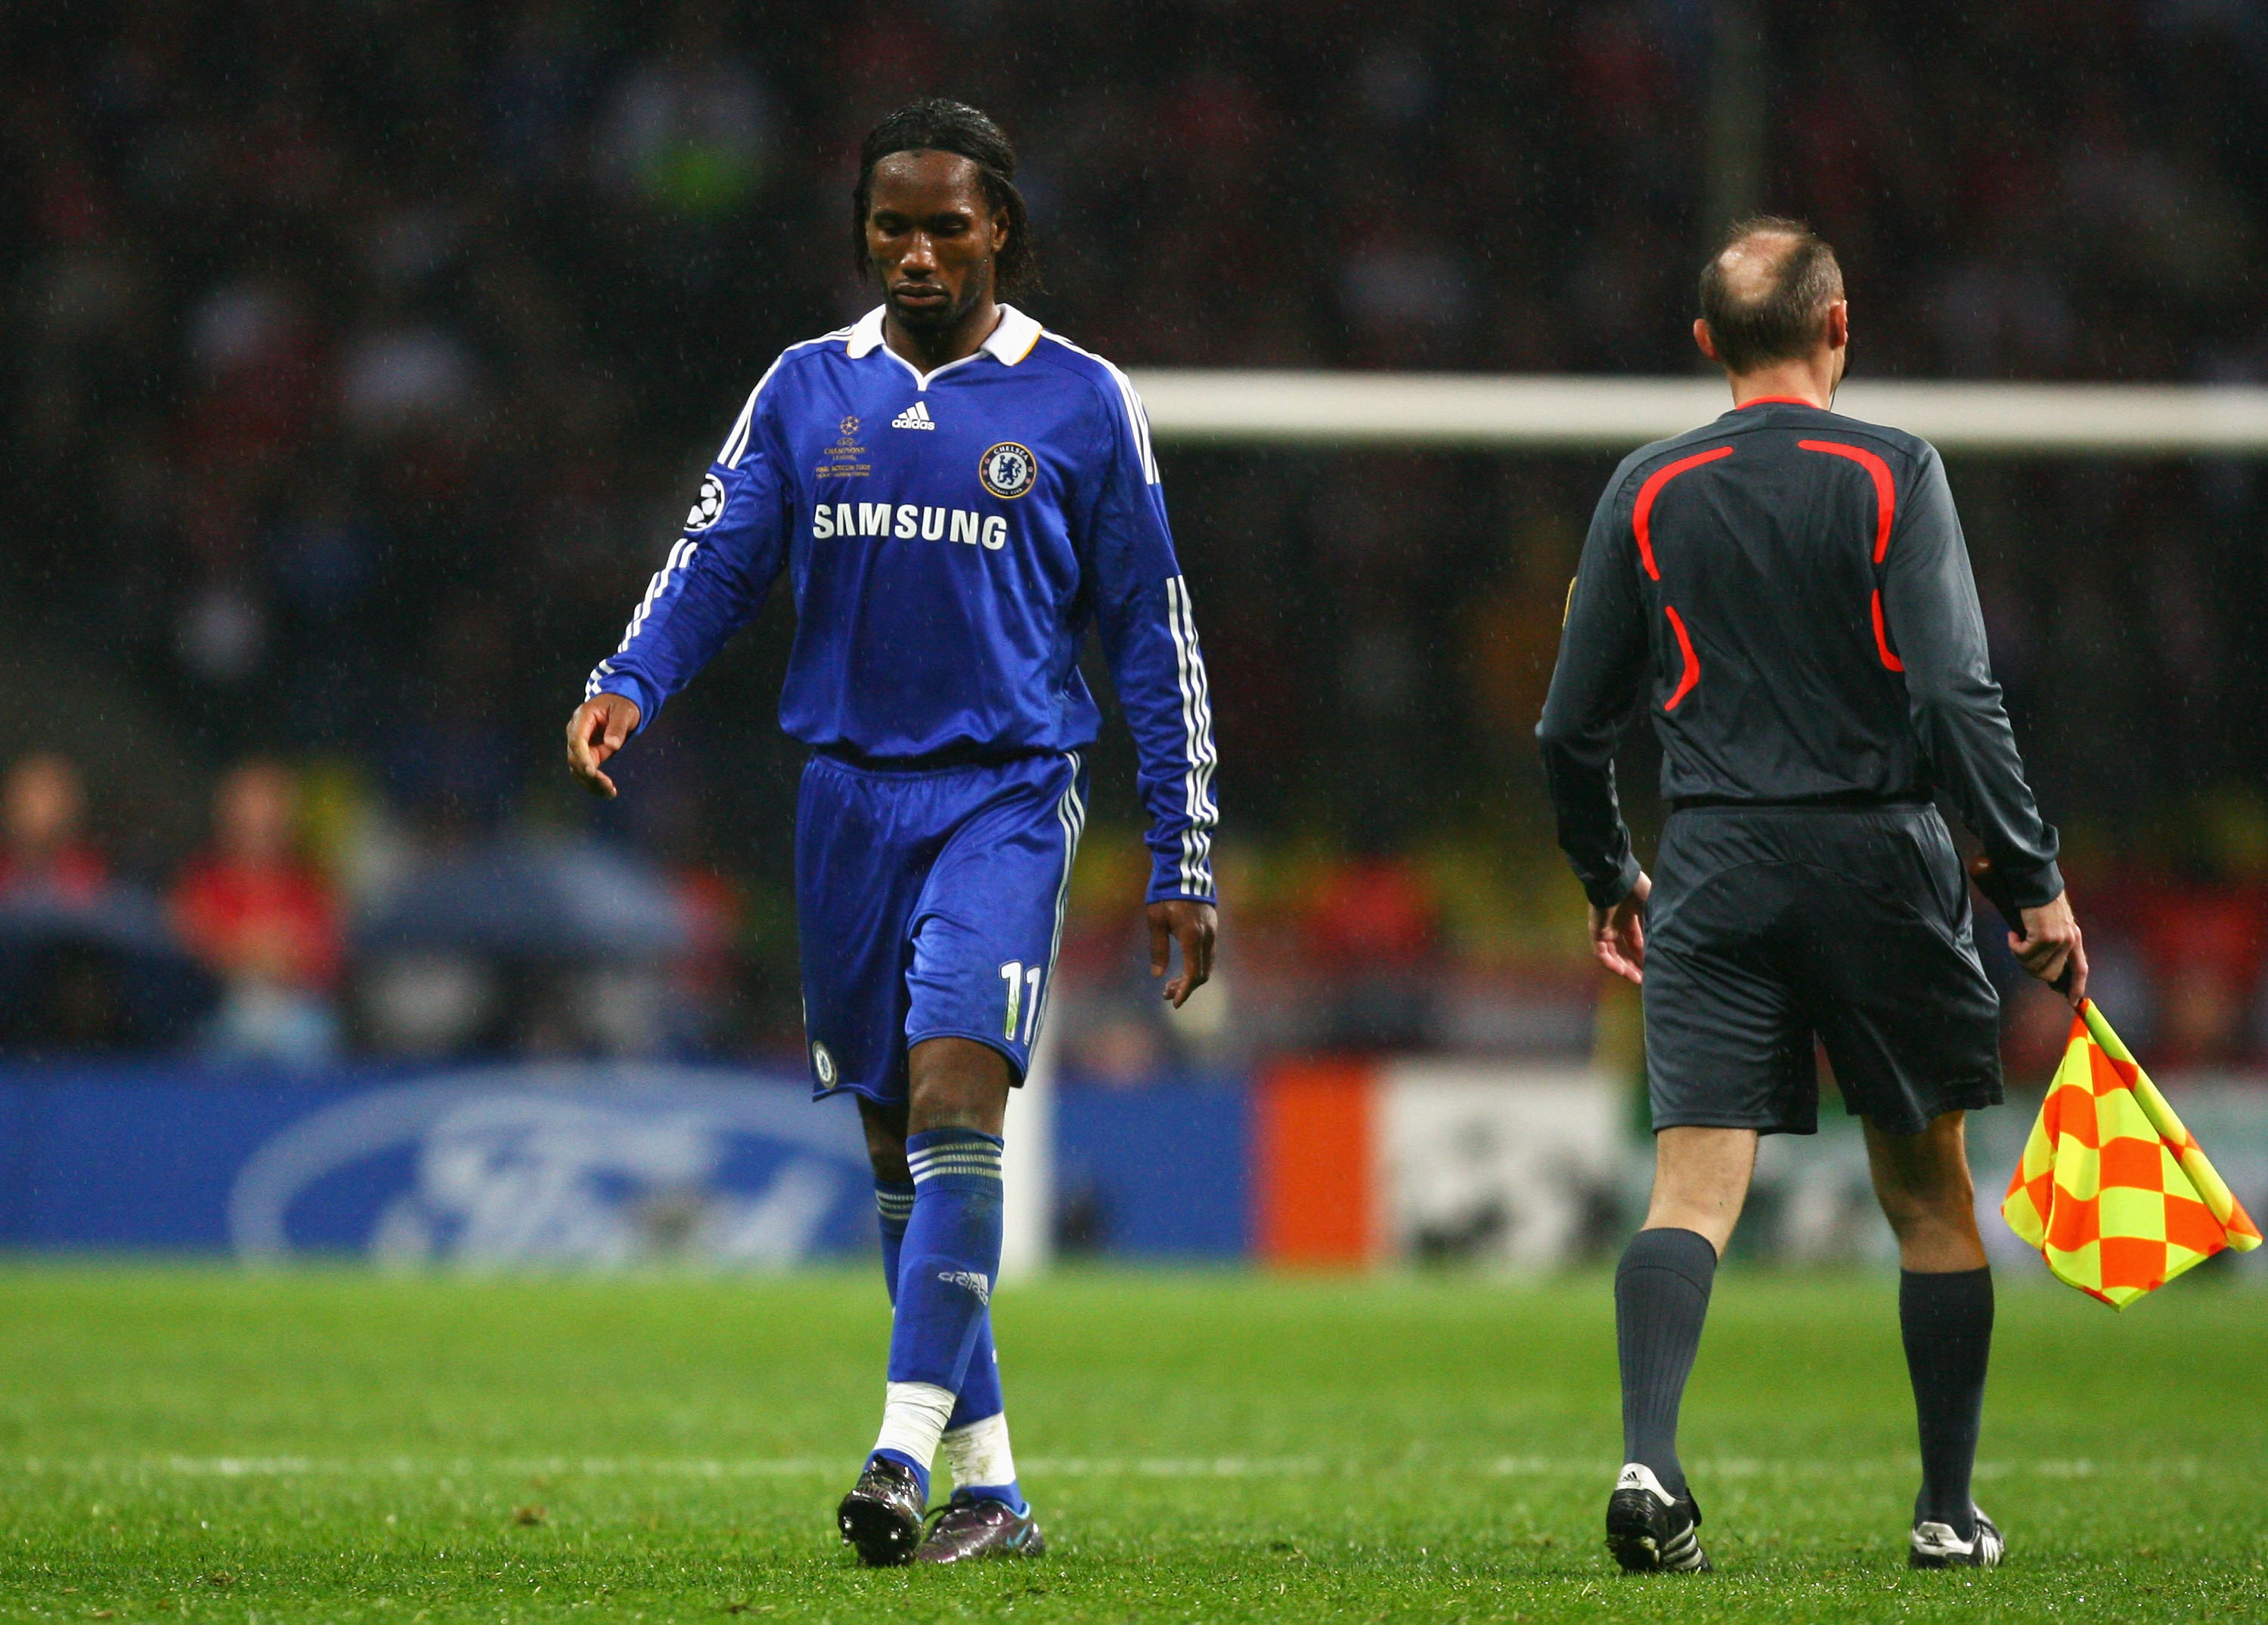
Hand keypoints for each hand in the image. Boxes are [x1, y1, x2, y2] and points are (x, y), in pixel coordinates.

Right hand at [565, 693, 640, 798]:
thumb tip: (612, 745)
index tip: (591, 771)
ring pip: (578, 769)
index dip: (582, 757)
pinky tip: (607, 792)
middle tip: (608, 787)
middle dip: (589, 775)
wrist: (621, 703)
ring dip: (592, 783)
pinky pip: (586, 772)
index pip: (576, 740)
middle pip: (575, 758)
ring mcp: (580, 744)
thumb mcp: (625, 711)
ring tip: (610, 793)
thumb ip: (618, 727)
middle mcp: (576, 732)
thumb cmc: (623, 704)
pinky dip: (595, 783)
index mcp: (583, 718)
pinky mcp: (588, 754)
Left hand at [1147, 899, 1217, 1007]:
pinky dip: (1197, 965)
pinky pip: (1209, 953)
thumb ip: (1158, 949)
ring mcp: (1212, 931)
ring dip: (1192, 977)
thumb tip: (1158, 975)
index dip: (1185, 991)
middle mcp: (1206, 936)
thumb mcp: (1155, 920)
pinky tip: (1183, 967)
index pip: (1193, 973)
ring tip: (1171, 984)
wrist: (1183, 869)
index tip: (1174, 1003)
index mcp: (1192, 936)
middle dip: (1186, 987)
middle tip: (1165, 993)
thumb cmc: (1164, 894)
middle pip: (1202, 972)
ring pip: (1207, 964)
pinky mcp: (1212, 926)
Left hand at [1589, 871, 1650, 985]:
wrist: (1617, 878)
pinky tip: (1623, 972)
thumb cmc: (1635, 888)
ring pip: (1612, 954)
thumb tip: (1666, 941)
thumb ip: (1654, 924)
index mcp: (1629, 916)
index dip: (1644, 954)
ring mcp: (1605, 927)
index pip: (1636, 940)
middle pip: (1624, 949)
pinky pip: (1601, 952)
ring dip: (1624, 967)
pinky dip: (1611, 963)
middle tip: (1646, 978)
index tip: (1655, 966)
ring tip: (1637, 979)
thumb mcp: (1651, 907)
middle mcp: (1616, 923)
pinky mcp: (1596, 931)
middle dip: (1635, 964)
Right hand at [2012, 890, 2086, 1008]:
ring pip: (2034, 967)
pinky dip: (2014, 946)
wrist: (2035, 884)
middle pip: (2051, 975)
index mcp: (2074, 938)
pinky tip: (2013, 934)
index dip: (2077, 987)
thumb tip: (2045, 966)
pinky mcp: (2043, 937)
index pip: (2080, 969)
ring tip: (2016, 940)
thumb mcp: (2054, 924)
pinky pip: (2024, 954)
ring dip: (2020, 957)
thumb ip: (2054, 943)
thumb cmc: (2040, 902)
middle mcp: (2069, 941)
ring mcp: (2057, 940)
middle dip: (2032, 969)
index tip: (2073, 1002)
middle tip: (2022, 955)